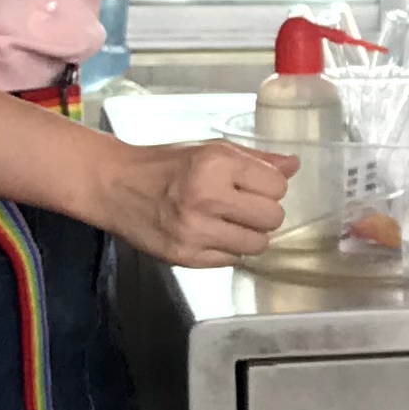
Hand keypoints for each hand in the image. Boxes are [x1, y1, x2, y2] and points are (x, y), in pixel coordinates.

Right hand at [92, 140, 293, 268]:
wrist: (115, 185)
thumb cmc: (166, 164)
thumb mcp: (211, 149)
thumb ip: (256, 160)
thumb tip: (294, 165)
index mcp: (216, 164)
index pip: (277, 186)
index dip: (269, 186)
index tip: (252, 185)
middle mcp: (207, 198)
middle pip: (272, 218)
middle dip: (263, 212)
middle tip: (242, 206)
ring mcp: (196, 231)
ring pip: (258, 245)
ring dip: (249, 234)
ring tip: (228, 221)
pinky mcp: (186, 257)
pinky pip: (233, 260)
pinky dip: (229, 248)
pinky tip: (211, 233)